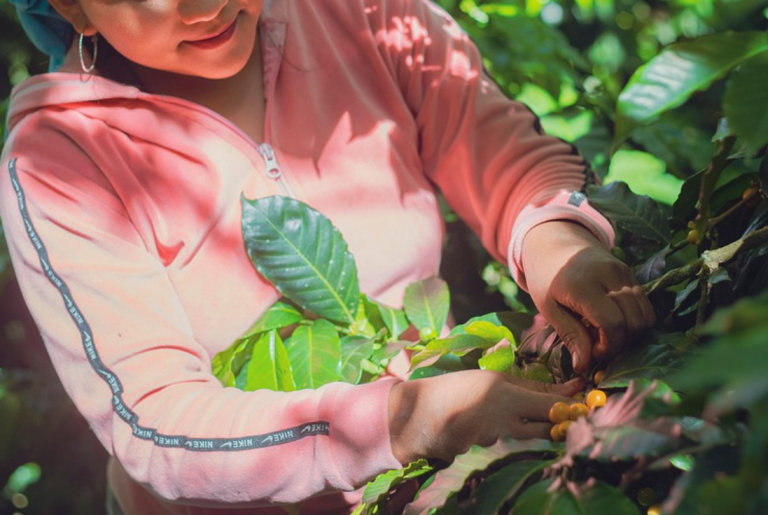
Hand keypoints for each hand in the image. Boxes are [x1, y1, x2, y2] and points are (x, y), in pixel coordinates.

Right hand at [388, 370, 583, 463]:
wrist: (416, 417)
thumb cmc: (456, 389)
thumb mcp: (492, 379)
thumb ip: (531, 386)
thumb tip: (572, 386)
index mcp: (505, 395)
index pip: (554, 406)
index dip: (577, 408)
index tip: (593, 404)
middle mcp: (503, 423)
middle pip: (551, 430)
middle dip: (566, 425)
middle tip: (576, 418)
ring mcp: (496, 444)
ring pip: (534, 442)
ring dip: (542, 435)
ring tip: (537, 423)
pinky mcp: (487, 459)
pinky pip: (514, 451)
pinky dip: (518, 444)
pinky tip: (506, 435)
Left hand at [521, 220, 655, 372]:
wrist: (555, 244)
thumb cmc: (546, 278)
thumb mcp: (549, 308)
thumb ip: (570, 335)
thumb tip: (584, 366)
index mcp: (583, 284)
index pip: (612, 324)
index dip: (607, 346)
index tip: (592, 352)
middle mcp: (609, 275)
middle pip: (634, 322)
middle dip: (620, 343)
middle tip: (598, 345)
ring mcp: (624, 272)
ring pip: (646, 315)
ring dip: (630, 334)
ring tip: (604, 333)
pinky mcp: (631, 273)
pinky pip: (645, 305)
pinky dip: (634, 321)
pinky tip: (612, 321)